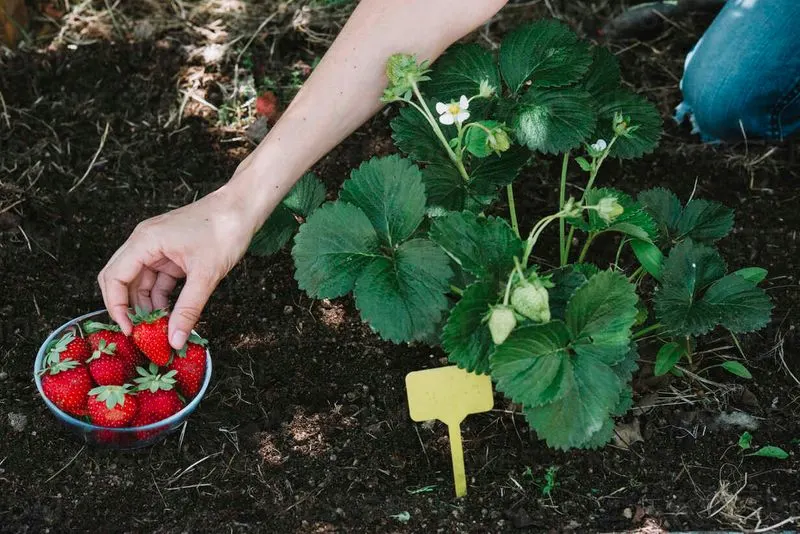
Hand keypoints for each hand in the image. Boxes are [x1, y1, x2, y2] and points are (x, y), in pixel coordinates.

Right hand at [98, 185, 260, 348]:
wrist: (243, 207)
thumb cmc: (225, 229)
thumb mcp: (206, 275)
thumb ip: (188, 309)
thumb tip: (175, 339)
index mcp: (145, 241)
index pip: (114, 278)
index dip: (116, 307)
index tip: (129, 330)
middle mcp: (145, 242)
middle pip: (121, 279)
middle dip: (128, 308)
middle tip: (140, 333)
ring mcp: (158, 247)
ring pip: (140, 282)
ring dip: (146, 305)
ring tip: (158, 330)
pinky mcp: (171, 253)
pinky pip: (157, 279)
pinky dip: (161, 297)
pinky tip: (169, 315)